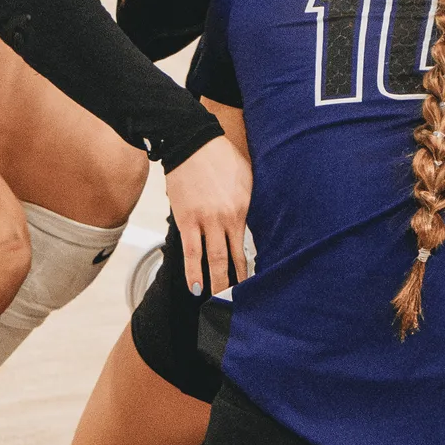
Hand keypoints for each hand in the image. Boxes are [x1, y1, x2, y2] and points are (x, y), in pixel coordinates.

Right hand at [164, 136, 251, 293]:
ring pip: (212, 259)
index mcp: (245, 208)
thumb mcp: (247, 178)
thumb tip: (253, 222)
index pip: (251, 243)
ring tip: (218, 302)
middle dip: (237, 282)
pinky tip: (195, 287)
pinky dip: (192, 271)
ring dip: (215, 283)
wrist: (191, 142)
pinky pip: (190, 251)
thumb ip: (250, 202)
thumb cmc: (221, 157)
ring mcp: (206, 220)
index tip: (258, 282)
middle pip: (233, 257)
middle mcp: (227, 218)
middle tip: (241, 303)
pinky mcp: (186, 219)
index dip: (253, 265)